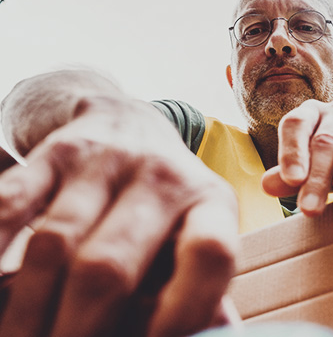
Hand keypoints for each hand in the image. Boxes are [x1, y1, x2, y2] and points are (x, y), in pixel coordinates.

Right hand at [0, 97, 238, 336]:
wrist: (129, 120)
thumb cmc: (166, 201)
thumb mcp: (194, 231)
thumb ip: (195, 285)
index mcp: (210, 202)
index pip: (208, 255)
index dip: (181, 313)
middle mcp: (163, 176)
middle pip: (110, 266)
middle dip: (76, 331)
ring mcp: (106, 159)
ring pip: (55, 244)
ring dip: (28, 310)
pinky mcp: (55, 151)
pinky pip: (11, 206)